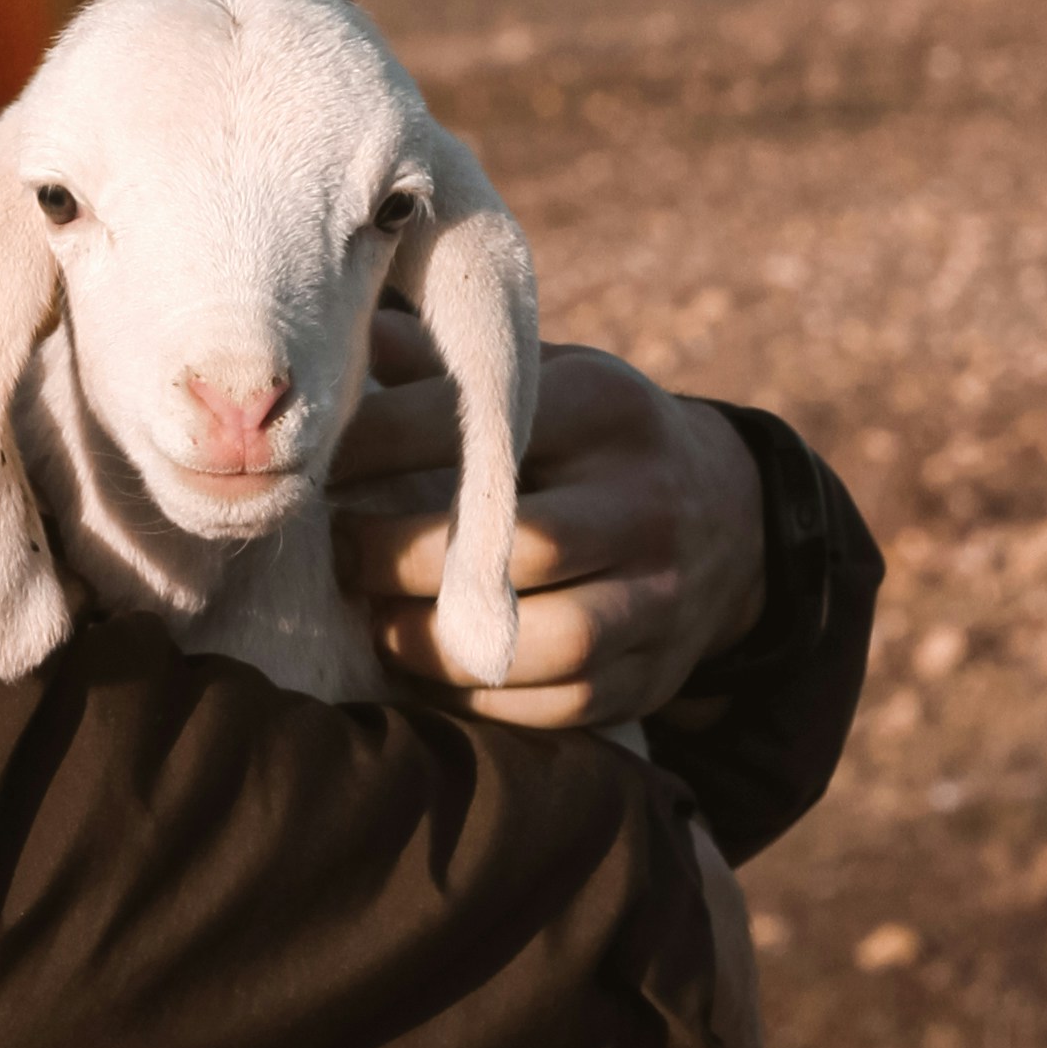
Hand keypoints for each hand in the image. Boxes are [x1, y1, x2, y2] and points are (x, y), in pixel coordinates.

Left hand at [332, 333, 764, 729]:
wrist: (729, 515)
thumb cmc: (592, 438)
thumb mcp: (542, 379)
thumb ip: (442, 365)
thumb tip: (336, 341)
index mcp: (605, 408)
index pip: (478, 426)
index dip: (380, 447)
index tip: (317, 466)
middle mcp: (644, 501)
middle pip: (519, 547)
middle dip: (403, 559)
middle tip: (340, 555)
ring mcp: (660, 594)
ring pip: (547, 643)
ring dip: (439, 645)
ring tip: (379, 623)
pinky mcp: (656, 672)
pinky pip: (561, 705)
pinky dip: (480, 700)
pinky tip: (430, 671)